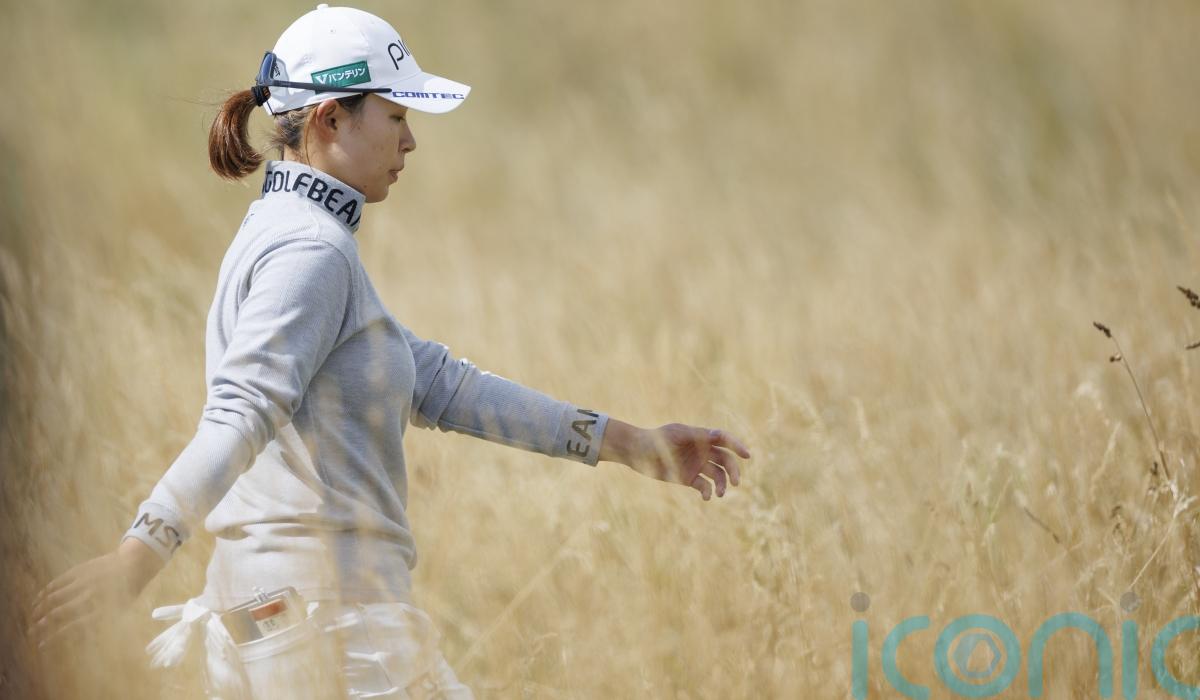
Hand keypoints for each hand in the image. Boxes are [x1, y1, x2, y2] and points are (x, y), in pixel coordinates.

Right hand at [27, 538, 160, 650]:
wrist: (134, 564)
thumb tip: (75, 637)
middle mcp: (91, 596)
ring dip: (41, 608)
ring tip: (33, 617)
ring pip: (55, 597)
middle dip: (43, 624)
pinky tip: (39, 598)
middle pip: (60, 613)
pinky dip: (46, 591)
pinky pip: (58, 582)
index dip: (54, 636)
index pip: (73, 627)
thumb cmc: (125, 593)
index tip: (41, 644)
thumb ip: (98, 623)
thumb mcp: (118, 612)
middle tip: (32, 631)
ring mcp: (84, 582)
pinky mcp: (80, 570)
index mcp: (102, 610)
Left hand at [626, 423, 752, 499]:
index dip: (737, 446)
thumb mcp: (677, 435)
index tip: (747, 455)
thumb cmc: (657, 439)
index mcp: (701, 437)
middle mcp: (702, 451)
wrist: (638, 453)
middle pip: (725, 460)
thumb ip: (697, 436)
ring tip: (719, 493)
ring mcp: (696, 465)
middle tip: (736, 483)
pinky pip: (704, 486)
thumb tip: (718, 435)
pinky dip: (708, 492)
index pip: (724, 439)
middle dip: (733, 471)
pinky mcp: (689, 479)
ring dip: (722, 484)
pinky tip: (707, 497)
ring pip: (718, 475)